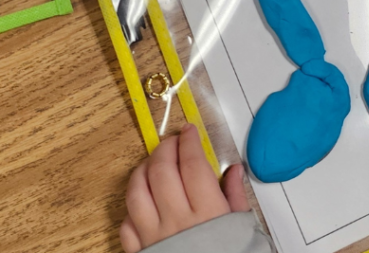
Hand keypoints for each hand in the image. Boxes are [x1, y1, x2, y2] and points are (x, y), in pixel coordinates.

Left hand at [121, 125, 248, 251]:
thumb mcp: (242, 230)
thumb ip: (235, 197)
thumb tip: (232, 171)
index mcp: (207, 212)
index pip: (192, 162)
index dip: (188, 141)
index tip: (189, 132)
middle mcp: (177, 221)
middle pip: (162, 170)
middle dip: (165, 148)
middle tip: (171, 142)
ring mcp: (155, 237)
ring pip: (137, 190)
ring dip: (143, 170)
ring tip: (152, 164)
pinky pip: (126, 223)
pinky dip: (131, 207)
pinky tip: (143, 201)